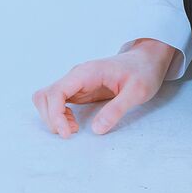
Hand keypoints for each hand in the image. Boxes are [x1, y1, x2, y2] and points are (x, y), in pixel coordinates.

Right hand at [31, 44, 174, 138]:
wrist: (147, 60)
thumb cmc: (143, 71)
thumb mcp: (137, 92)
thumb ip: (117, 109)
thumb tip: (96, 129)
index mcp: (87, 72)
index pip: (56, 92)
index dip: (55, 115)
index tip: (68, 133)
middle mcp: (76, 76)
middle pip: (44, 96)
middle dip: (51, 117)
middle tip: (71, 132)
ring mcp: (76, 83)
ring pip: (48, 99)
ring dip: (53, 117)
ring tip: (73, 128)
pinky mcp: (79, 90)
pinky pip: (58, 102)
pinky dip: (59, 115)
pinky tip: (75, 123)